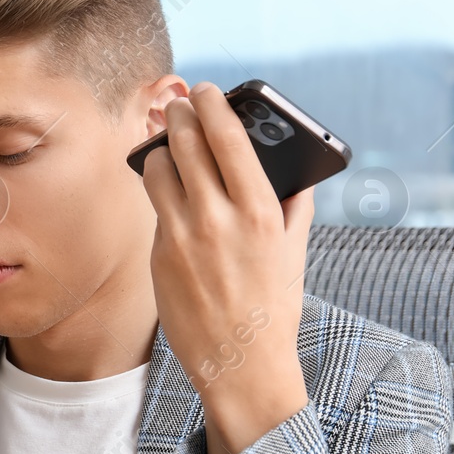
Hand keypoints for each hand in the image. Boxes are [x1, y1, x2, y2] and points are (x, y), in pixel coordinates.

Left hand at [141, 81, 313, 453]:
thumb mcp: (294, 252)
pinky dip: (162, 192)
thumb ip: (295, 205)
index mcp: (260, 212)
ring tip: (166, 144)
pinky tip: (169, 189)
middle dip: (178, 116)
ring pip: (157, 171)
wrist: (240, 363)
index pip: (228, 139)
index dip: (213, 106)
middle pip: (184, 145)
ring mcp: (182, 238)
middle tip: (176, 103)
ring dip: (160, 150)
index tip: (206, 90)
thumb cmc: (273, 307)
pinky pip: (156, 209)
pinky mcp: (159, 256)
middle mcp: (217, 220)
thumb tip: (296, 171)